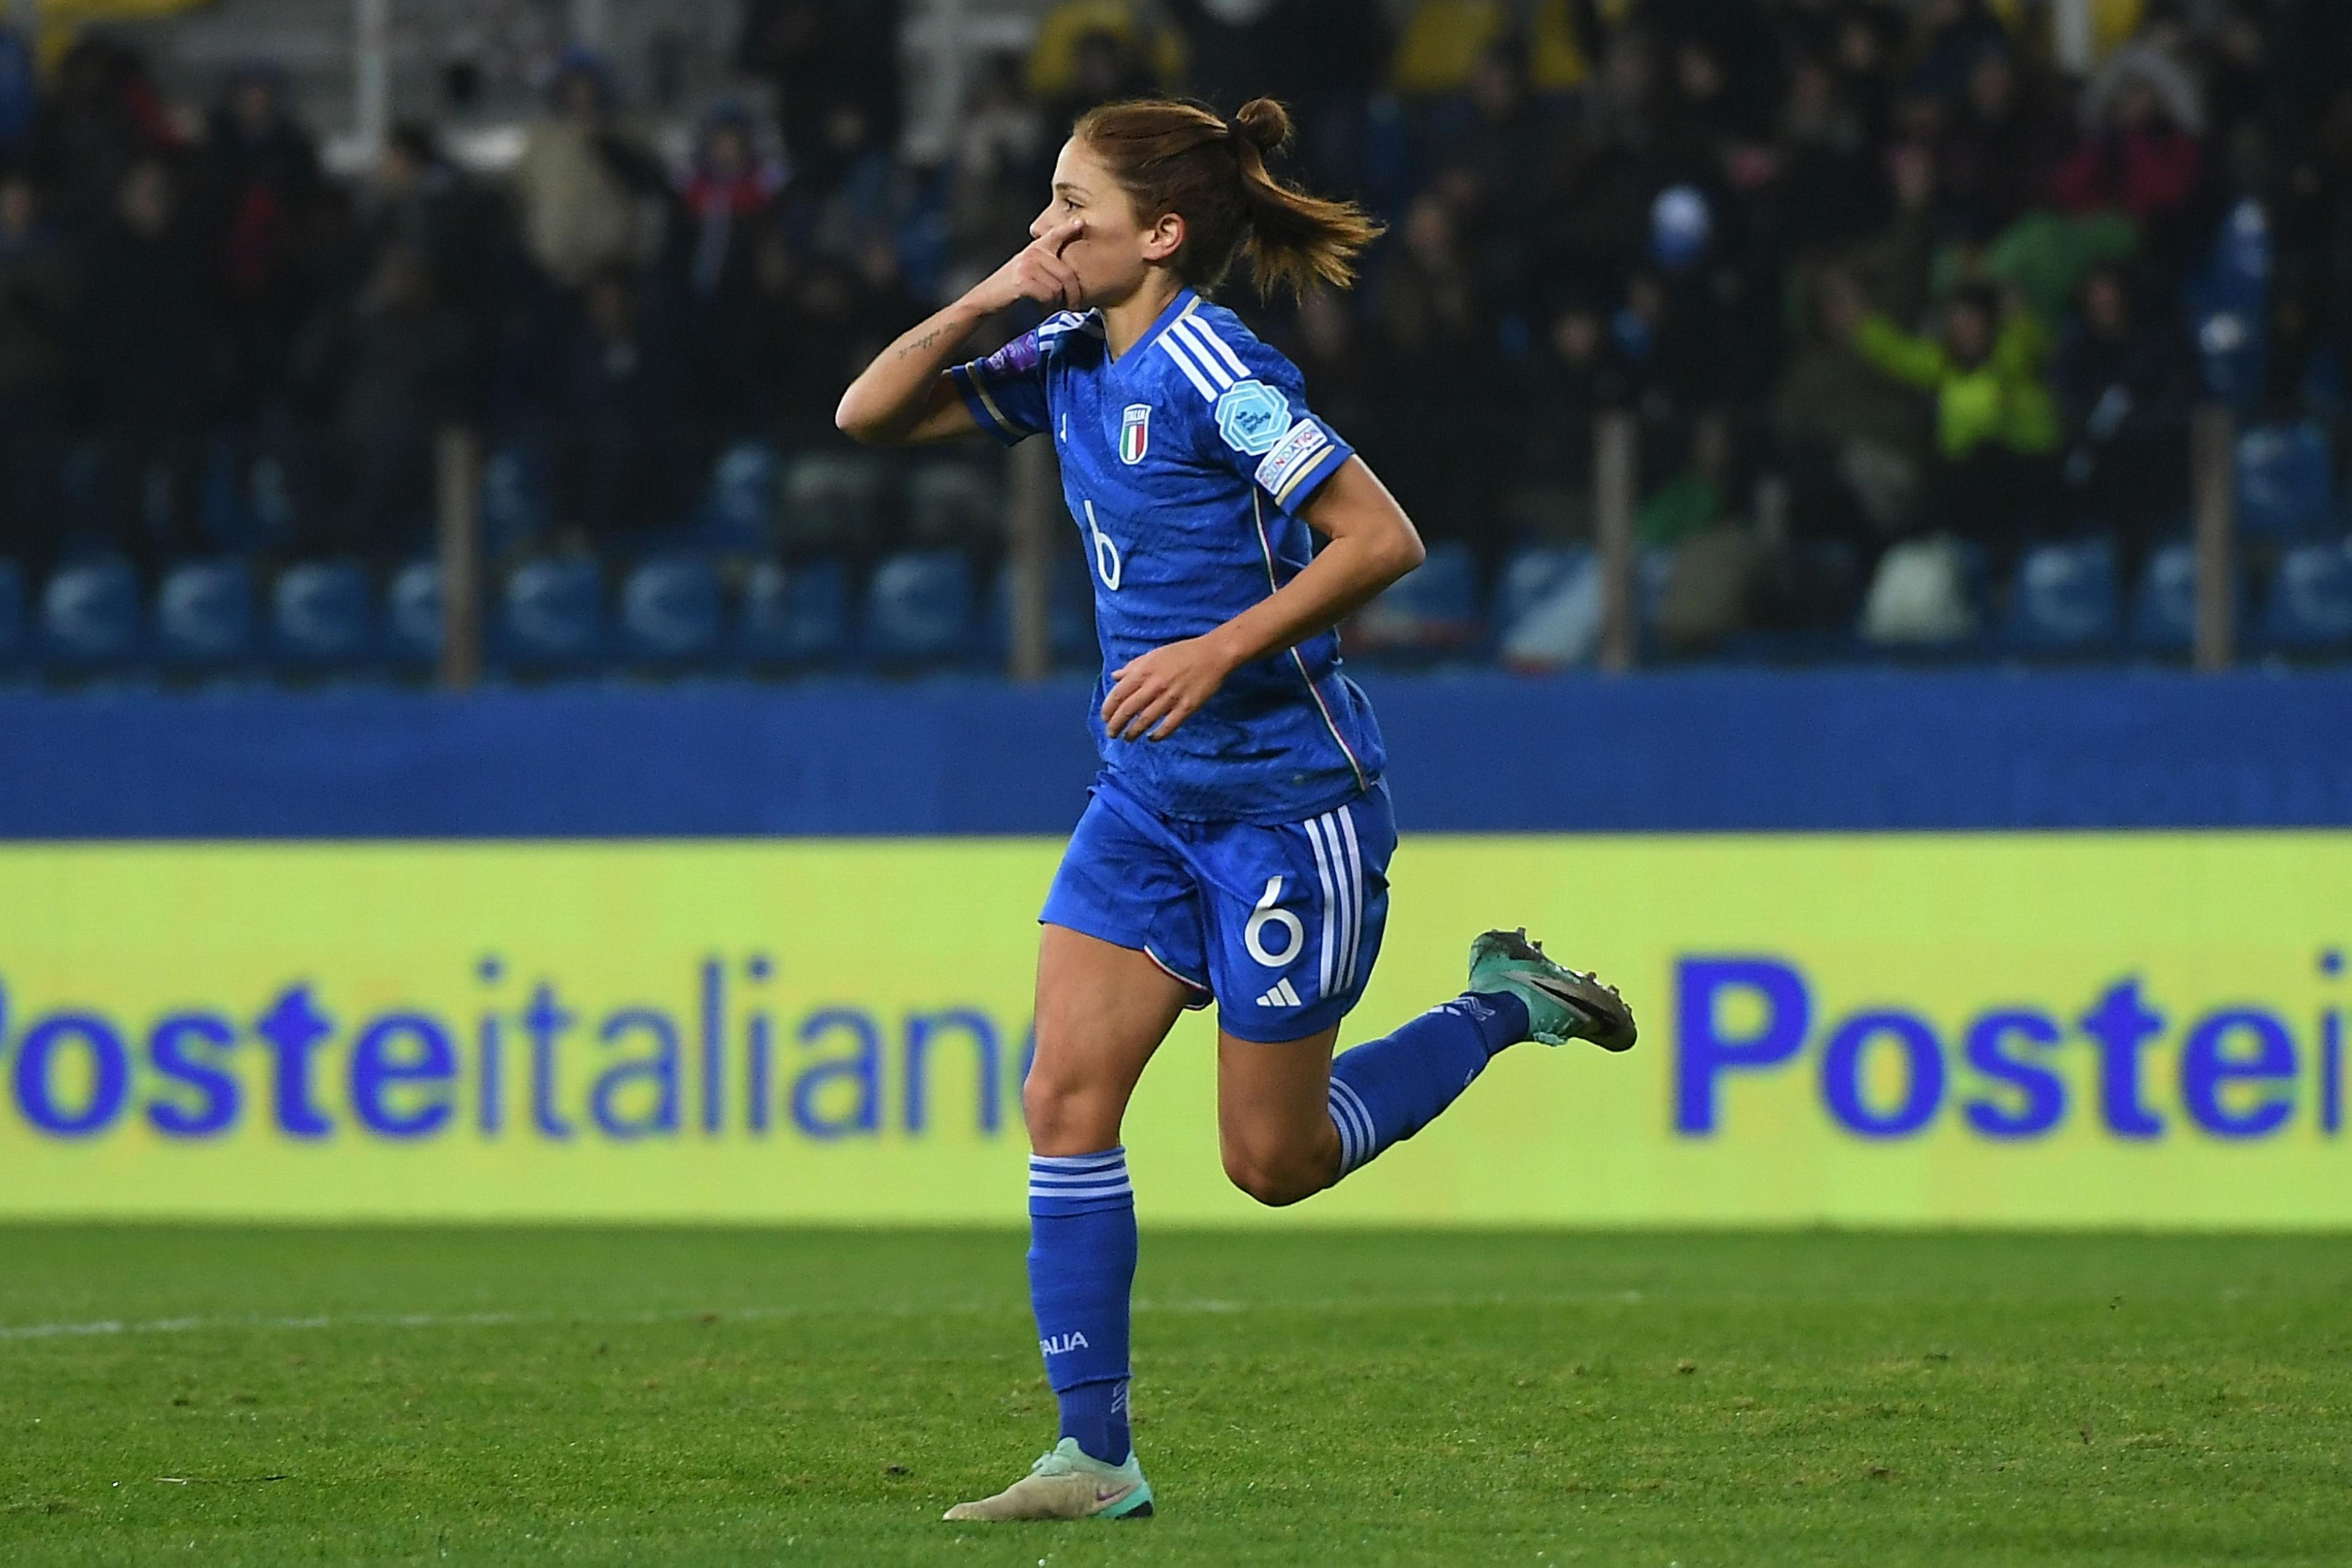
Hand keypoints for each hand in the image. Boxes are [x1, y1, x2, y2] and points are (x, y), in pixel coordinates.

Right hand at [965, 220, 1085, 313]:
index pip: (1055, 235)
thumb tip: (1069, 277)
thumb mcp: (1026, 269)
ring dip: (1058, 303)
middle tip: (1074, 306)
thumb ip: (1044, 265)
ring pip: (1058, 287)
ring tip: (1052, 309)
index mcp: (1035, 249)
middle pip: (1067, 274)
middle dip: (1073, 294)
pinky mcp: (1023, 280)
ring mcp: (1028, 265)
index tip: (1081, 223)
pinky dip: (1048, 307)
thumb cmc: (1008, 288)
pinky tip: (1042, 310)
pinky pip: (1048, 295)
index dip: (1069, 229)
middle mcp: (1033, 253)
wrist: (985, 299)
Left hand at [1101, 635, 1239, 742]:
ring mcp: (1170, 698)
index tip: (1105, 718)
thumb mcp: (1154, 655)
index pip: (1118, 695)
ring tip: (1128, 738)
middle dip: (1115, 725)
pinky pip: (1167, 727)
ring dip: (1133, 733)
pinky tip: (1151, 738)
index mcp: (1144, 671)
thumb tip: (1115, 676)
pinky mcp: (1186, 708)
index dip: (1108, 709)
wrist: (1213, 655)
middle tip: (1112, 733)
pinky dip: (1157, 735)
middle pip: (1127, 711)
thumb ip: (1133, 667)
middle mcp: (1154, 686)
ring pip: (1144, 721)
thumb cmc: (1183, 652)